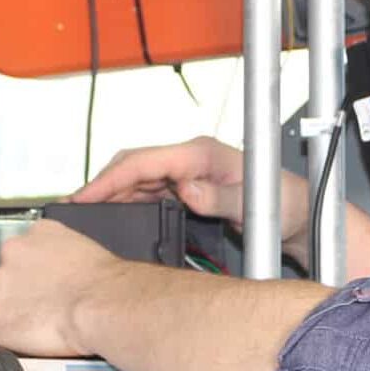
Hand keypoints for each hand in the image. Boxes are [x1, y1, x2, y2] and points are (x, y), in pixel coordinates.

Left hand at [0, 219, 127, 356]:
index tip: (43, 286)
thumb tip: (66, 275)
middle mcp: (13, 253)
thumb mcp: (87, 252)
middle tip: (44, 309)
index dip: (34, 273)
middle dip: (20, 293)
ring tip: (37, 329)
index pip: (24, 253)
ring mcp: (0, 286)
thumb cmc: (108, 283)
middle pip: (6, 276)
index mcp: (38, 233)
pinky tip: (7, 346)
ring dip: (10, 315)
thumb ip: (66, 258)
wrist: (103, 303)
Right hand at [72, 136, 309, 245]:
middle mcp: (189, 159)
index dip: (110, 177)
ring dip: (111, 196)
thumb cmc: (281, 201)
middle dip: (102, 185)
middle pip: (132, 167)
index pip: (143, 160)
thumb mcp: (253, 202)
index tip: (85, 194)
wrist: (294, 214)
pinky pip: (147, 193)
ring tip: (85, 217)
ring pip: (136, 180)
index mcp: (200, 153)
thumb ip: (220, 197)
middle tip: (74, 209)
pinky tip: (112, 217)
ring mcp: (186, 173)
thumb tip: (185, 189)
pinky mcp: (186, 188)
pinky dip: (127, 203)